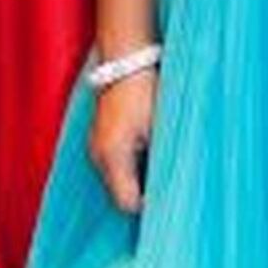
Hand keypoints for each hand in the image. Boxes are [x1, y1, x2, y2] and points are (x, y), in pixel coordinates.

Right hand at [88, 72, 156, 214]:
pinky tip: (146, 153)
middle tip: (167, 182)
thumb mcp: (160, 129)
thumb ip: (162, 163)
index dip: (149, 206)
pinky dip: (130, 167)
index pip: (127, 204)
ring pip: (117, 181)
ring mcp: (95, 148)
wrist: (126, 61)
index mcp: (113, 156)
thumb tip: (172, 189)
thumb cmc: (146, 91)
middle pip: (120, 195)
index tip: (170, 198)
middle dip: (143, 193)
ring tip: (158, 164)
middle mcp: (98, 156)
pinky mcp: (99, 140)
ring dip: (137, 180)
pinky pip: (113, 166)